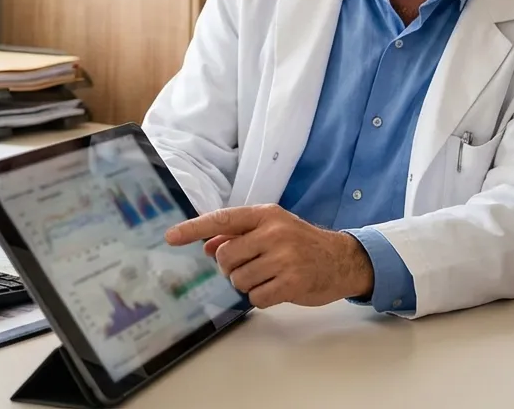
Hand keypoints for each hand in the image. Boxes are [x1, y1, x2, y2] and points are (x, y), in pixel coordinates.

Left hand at [164, 204, 373, 307]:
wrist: (342, 260)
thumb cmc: (302, 245)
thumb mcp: (272, 231)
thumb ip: (239, 236)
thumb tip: (207, 245)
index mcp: (266, 215)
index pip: (223, 219)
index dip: (194, 228)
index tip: (170, 237)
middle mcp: (274, 232)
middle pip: (226, 257)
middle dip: (231, 268)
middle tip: (252, 267)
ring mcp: (284, 257)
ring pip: (239, 280)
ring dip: (248, 285)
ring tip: (269, 277)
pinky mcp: (292, 281)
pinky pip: (256, 297)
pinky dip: (262, 298)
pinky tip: (278, 288)